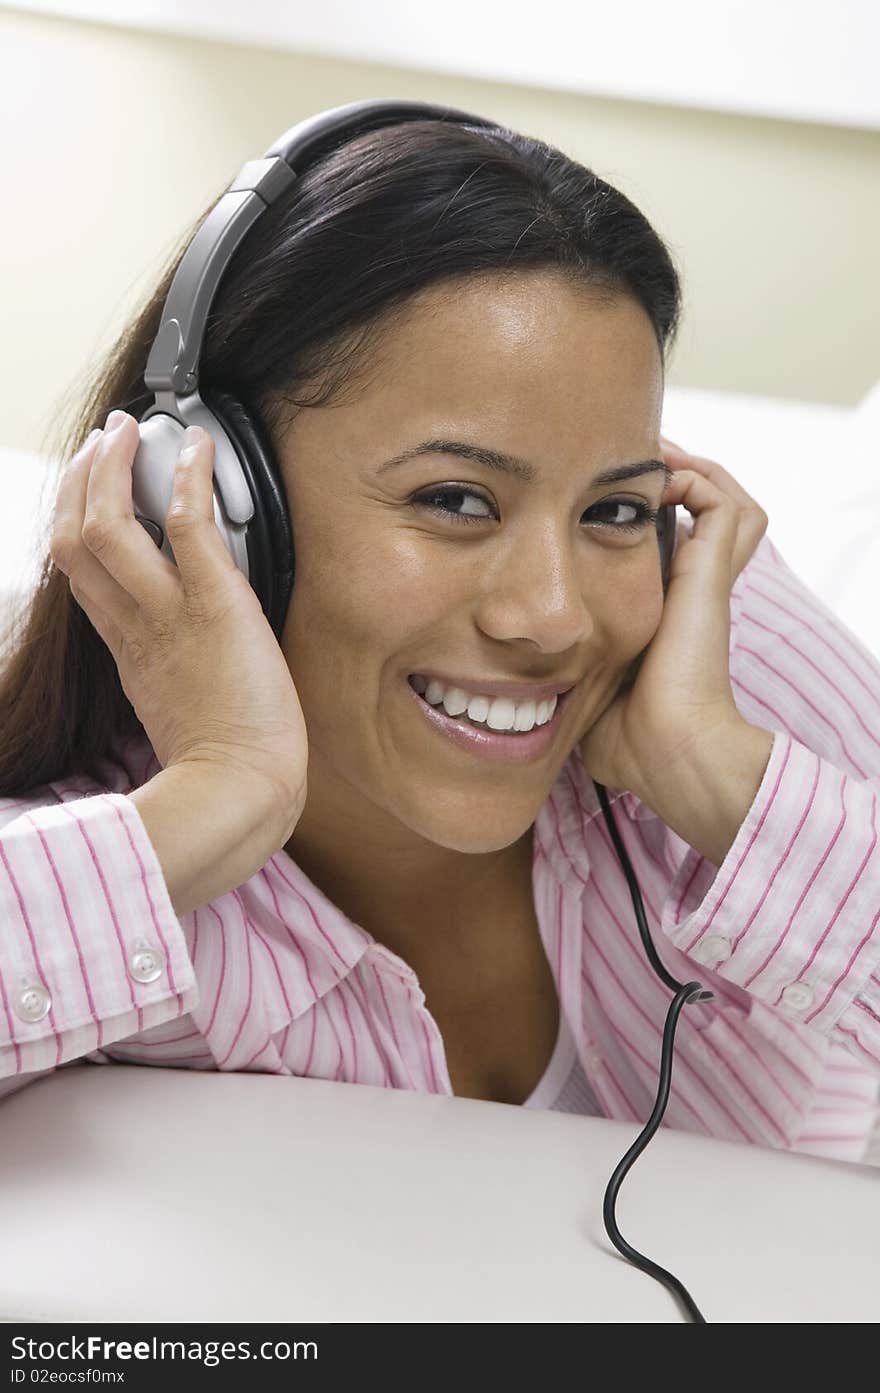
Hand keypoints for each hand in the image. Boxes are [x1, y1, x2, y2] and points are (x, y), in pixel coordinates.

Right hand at [49, 412, 308, 825]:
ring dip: (116, 468)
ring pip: (111, 525)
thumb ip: (167, 675)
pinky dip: (189, 479)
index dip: (76, 523)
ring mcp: (170, 613)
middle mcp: (136, 626)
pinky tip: (198, 447)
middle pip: (76, 540)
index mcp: (128, 652)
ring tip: (130, 431)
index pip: (81, 574)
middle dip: (81, 482)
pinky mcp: (216, 605)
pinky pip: (188, 526)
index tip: (89, 490)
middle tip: (100, 442)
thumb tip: (181, 655)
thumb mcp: (175, 714)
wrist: (242, 793)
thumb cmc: (225, 769)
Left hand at [577, 435, 768, 799]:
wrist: (668, 752)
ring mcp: (706, 580)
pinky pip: (724, 505)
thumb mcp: (581, 697)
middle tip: (622, 466)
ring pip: (723, 499)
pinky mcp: (710, 574)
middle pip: (704, 514)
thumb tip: (515, 687)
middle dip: (664, 482)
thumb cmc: (625, 740)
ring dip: (687, 471)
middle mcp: (691, 590)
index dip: (636, 521)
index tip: (590, 503)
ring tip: (644, 459)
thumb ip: (559, 677)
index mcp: (664, 615)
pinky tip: (654, 479)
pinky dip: (696, 479)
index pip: (667, 549)